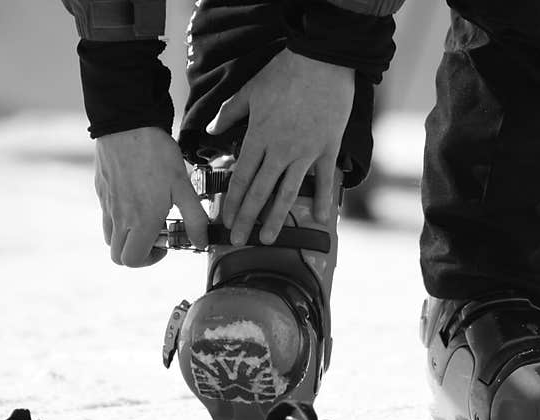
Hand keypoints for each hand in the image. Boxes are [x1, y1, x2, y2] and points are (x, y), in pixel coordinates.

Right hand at [94, 127, 208, 266]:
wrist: (127, 123)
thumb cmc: (157, 154)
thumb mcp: (184, 187)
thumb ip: (195, 218)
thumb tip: (202, 242)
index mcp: (141, 221)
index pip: (134, 260)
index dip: (150, 259)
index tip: (164, 245)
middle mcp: (120, 217)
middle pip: (118, 256)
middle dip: (137, 253)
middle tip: (154, 236)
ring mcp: (107, 204)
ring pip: (109, 237)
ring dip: (126, 237)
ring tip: (145, 218)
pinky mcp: (101, 190)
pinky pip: (106, 214)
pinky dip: (118, 217)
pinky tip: (135, 198)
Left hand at [207, 49, 353, 245]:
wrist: (322, 60)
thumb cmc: (285, 72)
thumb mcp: (251, 91)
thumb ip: (230, 113)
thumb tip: (212, 129)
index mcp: (259, 137)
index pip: (242, 178)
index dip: (233, 202)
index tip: (225, 221)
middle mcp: (280, 150)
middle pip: (260, 192)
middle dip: (247, 219)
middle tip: (239, 240)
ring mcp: (305, 152)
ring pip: (288, 192)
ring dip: (277, 218)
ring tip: (269, 239)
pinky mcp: (327, 149)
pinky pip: (324, 180)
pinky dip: (322, 199)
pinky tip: (318, 217)